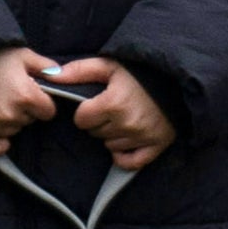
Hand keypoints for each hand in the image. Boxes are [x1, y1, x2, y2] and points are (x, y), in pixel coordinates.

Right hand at [0, 44, 62, 160]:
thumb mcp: (21, 54)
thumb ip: (46, 66)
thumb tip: (63, 76)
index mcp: (25, 95)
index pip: (49, 112)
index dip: (42, 103)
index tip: (30, 94)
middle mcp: (10, 114)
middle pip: (30, 121)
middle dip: (25, 111)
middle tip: (7, 95)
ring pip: (14, 131)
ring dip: (9, 122)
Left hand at [38, 55, 178, 172]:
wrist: (179, 81)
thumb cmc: (141, 73)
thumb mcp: (110, 66)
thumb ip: (79, 71)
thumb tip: (48, 75)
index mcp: (113, 103)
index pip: (81, 119)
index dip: (87, 111)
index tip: (98, 103)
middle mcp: (126, 123)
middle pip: (95, 133)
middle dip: (100, 122)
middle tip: (114, 109)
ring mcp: (142, 137)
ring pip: (110, 146)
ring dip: (113, 135)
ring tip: (126, 119)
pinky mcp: (156, 146)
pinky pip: (130, 162)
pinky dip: (125, 155)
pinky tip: (128, 141)